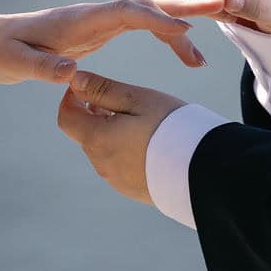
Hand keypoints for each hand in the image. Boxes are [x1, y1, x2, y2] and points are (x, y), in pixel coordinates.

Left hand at [0, 0, 227, 87]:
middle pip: (144, 5)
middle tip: (219, 9)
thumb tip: (72, 75)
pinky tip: (183, 52)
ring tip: (203, 56)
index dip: (154, 18)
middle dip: (181, 7)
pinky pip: (141, 27)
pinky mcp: (100, 32)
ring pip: (147, 15)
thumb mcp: (14, 65)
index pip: (123, 11)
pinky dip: (164, 36)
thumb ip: (42, 69)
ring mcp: (98, 21)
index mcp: (77, 21)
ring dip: (178, 26)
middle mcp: (92, 15)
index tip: (184, 29)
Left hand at [55, 71, 185, 205]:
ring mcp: (117, 180)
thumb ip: (103, 90)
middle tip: (121, 100)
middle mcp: (101, 163)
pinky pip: (121, 166)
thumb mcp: (137, 100)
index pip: (66, 117)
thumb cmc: (171, 127)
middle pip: (85, 134)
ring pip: (103, 150)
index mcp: (97, 139)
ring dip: (111, 133)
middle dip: (95, 114)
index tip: (87, 86)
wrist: (204, 171)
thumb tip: (75, 80)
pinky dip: (126, 150)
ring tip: (142, 120)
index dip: (71, 98)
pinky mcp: (133, 190)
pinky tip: (151, 142)